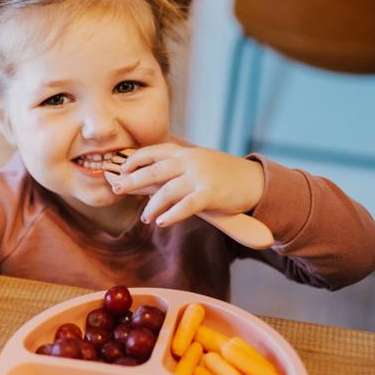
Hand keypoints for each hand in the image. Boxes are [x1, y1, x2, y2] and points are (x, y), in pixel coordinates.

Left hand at [105, 143, 264, 226]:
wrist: (255, 181)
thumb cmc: (223, 174)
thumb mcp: (199, 163)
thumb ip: (177, 167)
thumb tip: (147, 177)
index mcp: (185, 153)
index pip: (154, 151)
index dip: (136, 159)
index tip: (122, 168)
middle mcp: (190, 161)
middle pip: (154, 170)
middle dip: (133, 181)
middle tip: (118, 190)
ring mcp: (200, 177)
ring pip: (166, 191)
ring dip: (152, 206)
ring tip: (146, 218)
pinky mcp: (210, 194)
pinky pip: (185, 206)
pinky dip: (171, 215)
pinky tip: (162, 222)